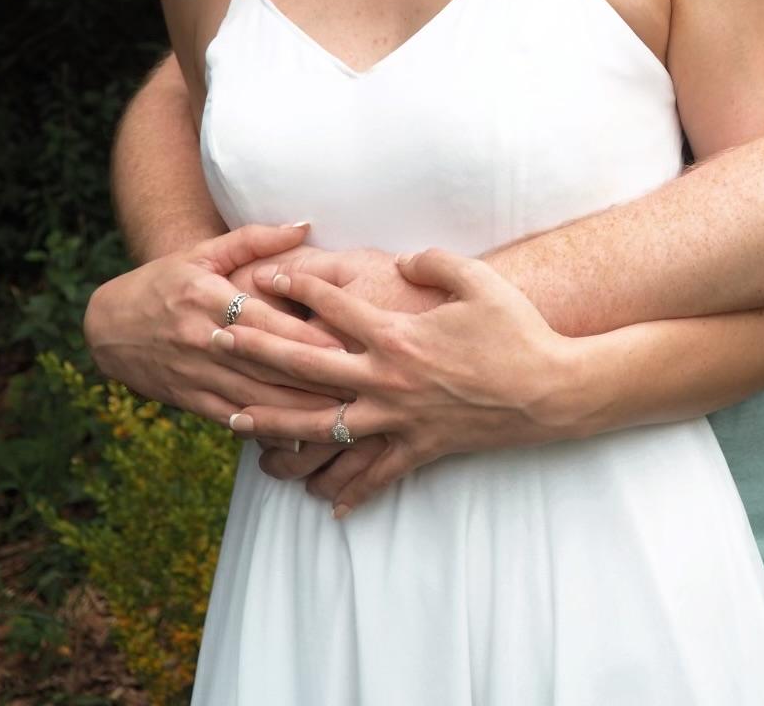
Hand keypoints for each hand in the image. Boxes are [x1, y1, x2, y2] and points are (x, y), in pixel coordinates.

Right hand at [84, 223, 348, 424]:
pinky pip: (232, 419)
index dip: (304, 336)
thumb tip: (304, 225)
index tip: (346, 346)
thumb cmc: (167, 279)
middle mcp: (202, 339)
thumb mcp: (204, 251)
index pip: (264, 321)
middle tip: (358, 388)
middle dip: (313, 380)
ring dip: (297, 411)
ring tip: (340, 418)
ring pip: (254, 398)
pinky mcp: (190, 400)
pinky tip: (298, 440)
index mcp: (208, 297)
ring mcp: (195, 374)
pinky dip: (266, 430)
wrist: (110, 324)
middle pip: (266, 364)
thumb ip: (256, 239)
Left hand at [218, 249, 582, 514]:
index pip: (332, 306)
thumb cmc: (516, 330)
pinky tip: (322, 504)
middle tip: (213, 338)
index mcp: (396, 334)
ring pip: (319, 428)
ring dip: (271, 424)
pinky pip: (374, 475)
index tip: (263, 276)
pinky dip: (348, 491)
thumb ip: (433, 263)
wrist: (550, 390)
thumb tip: (401, 260)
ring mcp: (398, 419)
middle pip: (304, 365)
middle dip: (254, 351)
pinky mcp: (418, 449)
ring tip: (231, 421)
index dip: (296, 286)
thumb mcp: (476, 281)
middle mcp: (386, 379)